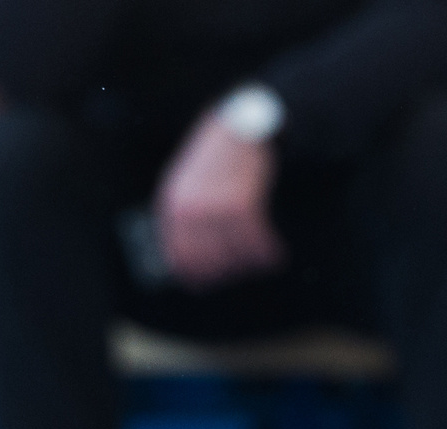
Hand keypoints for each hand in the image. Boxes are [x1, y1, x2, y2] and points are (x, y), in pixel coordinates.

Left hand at [158, 115, 282, 287]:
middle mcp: (190, 212)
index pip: (180, 258)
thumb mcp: (186, 180)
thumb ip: (185, 215)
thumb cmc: (217, 153)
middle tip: (241, 269)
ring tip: (262, 256)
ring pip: (237, 258)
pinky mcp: (243, 209)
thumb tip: (188, 258)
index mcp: (172, 206)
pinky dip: (269, 253)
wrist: (243, 125)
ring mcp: (216, 212)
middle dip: (228, 271)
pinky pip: (258, 246)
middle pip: (210, 264)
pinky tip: (274, 252)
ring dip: (252, 263)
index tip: (206, 284)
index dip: (195, 276)